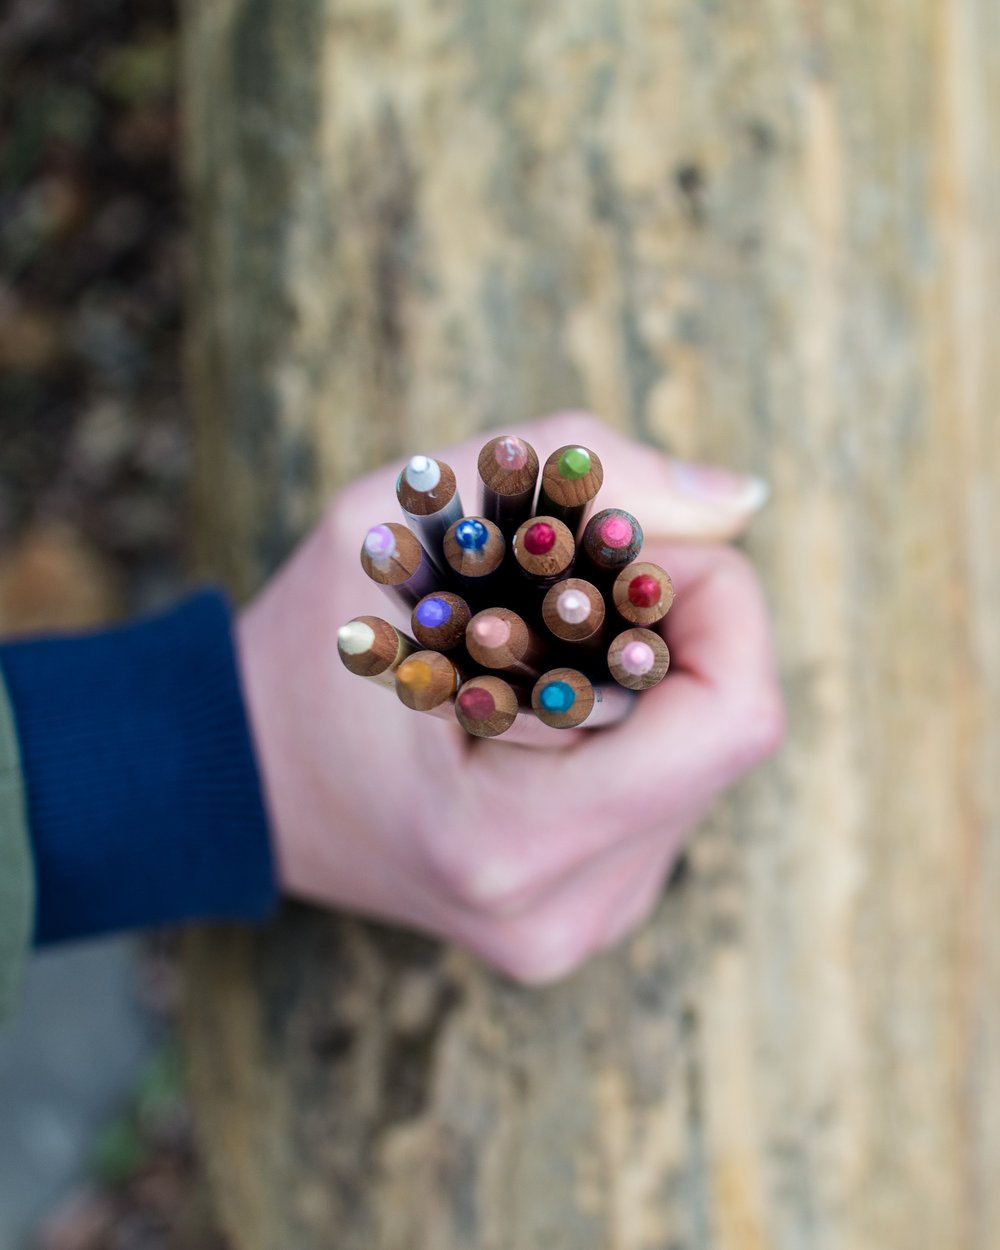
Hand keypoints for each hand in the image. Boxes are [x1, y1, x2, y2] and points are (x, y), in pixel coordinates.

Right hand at [236, 413, 783, 982]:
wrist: (245, 784)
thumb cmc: (308, 656)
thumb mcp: (394, 522)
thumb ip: (580, 476)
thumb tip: (744, 503)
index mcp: (504, 844)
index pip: (730, 715)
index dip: (707, 597)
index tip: (620, 549)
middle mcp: (562, 912)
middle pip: (729, 728)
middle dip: (670, 626)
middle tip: (570, 590)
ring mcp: (585, 923)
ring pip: (711, 757)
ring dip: (651, 675)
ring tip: (540, 657)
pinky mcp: (593, 913)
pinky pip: (675, 790)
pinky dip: (635, 724)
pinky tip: (549, 710)